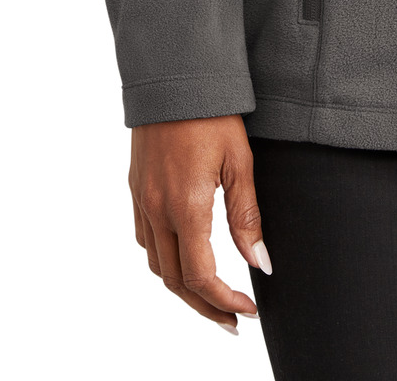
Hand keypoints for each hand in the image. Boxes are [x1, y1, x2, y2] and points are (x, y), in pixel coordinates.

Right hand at [129, 115, 270, 333]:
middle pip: (175, 282)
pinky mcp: (136, 189)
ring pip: (156, 265)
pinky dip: (164, 261)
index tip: (248, 310)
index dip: (225, 301)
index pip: (200, 276)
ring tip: (212, 298)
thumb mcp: (240, 162)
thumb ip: (247, 216)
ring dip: (182, 289)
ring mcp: (141, 200)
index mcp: (185, 206)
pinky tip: (184, 258)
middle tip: (233, 320)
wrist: (174, 76)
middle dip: (205, 307)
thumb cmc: (212, 112)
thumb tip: (260, 263)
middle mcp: (156, 209)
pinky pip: (145, 240)